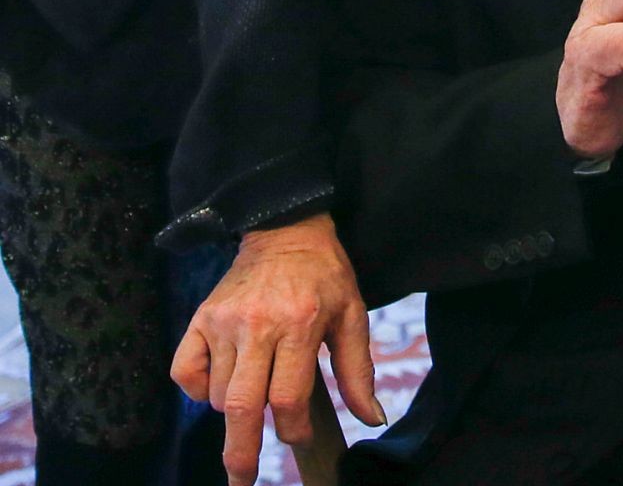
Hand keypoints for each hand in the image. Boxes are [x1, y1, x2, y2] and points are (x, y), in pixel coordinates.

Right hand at [169, 212, 380, 485]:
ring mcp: (224, 322)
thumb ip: (358, 369)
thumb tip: (371, 418)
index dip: (294, 429)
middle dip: (241, 453)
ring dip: (235, 410)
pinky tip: (220, 383)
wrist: (286, 227)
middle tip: (242, 481)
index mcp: (301, 323)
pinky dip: (198, 389)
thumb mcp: (352, 313)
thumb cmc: (325, 275)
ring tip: (256, 390)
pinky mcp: (200, 318)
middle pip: (243, 405)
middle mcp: (258, 325)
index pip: (290, 396)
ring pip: (220, 394)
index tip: (300, 438)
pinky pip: (185, 372)